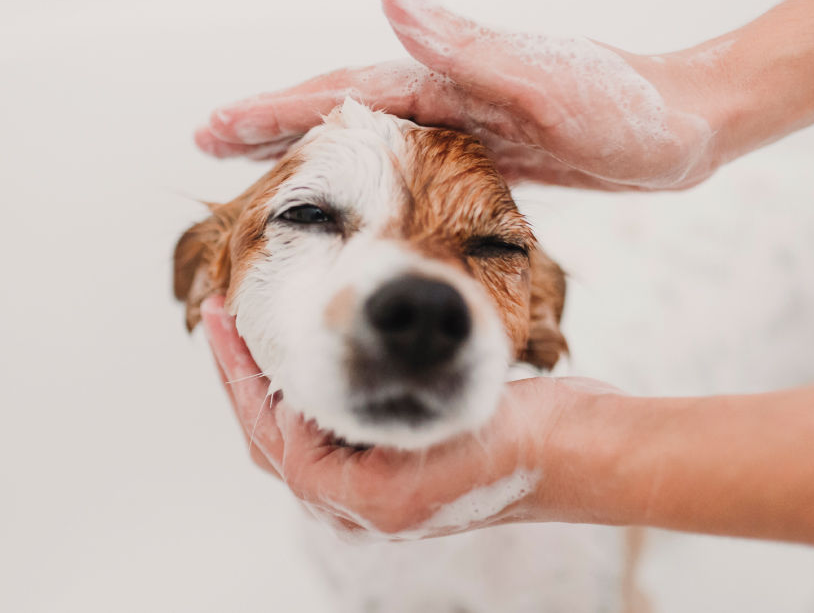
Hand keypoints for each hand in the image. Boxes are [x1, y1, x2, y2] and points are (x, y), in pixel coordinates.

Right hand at [194, 0, 726, 189]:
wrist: (690, 125)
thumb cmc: (629, 107)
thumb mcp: (545, 80)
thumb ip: (466, 45)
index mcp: (451, 77)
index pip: (343, 92)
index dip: (275, 108)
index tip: (213, 126)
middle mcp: (453, 95)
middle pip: (345, 111)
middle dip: (276, 125)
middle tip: (212, 144)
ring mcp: (473, 124)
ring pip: (375, 140)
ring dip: (319, 152)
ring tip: (269, 170)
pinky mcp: (497, 153)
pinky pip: (417, 165)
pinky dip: (377, 176)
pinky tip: (364, 193)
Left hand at [200, 294, 622, 537]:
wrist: (584, 450)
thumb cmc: (520, 445)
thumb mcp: (432, 430)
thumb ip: (353, 434)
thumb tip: (283, 409)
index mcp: (363, 503)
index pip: (273, 436)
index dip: (239, 376)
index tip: (221, 320)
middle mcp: (366, 502)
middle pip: (278, 440)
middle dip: (247, 379)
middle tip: (224, 319)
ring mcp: (387, 485)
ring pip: (306, 433)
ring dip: (280, 382)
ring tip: (262, 332)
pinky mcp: (408, 461)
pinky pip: (342, 426)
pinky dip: (321, 388)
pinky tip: (323, 353)